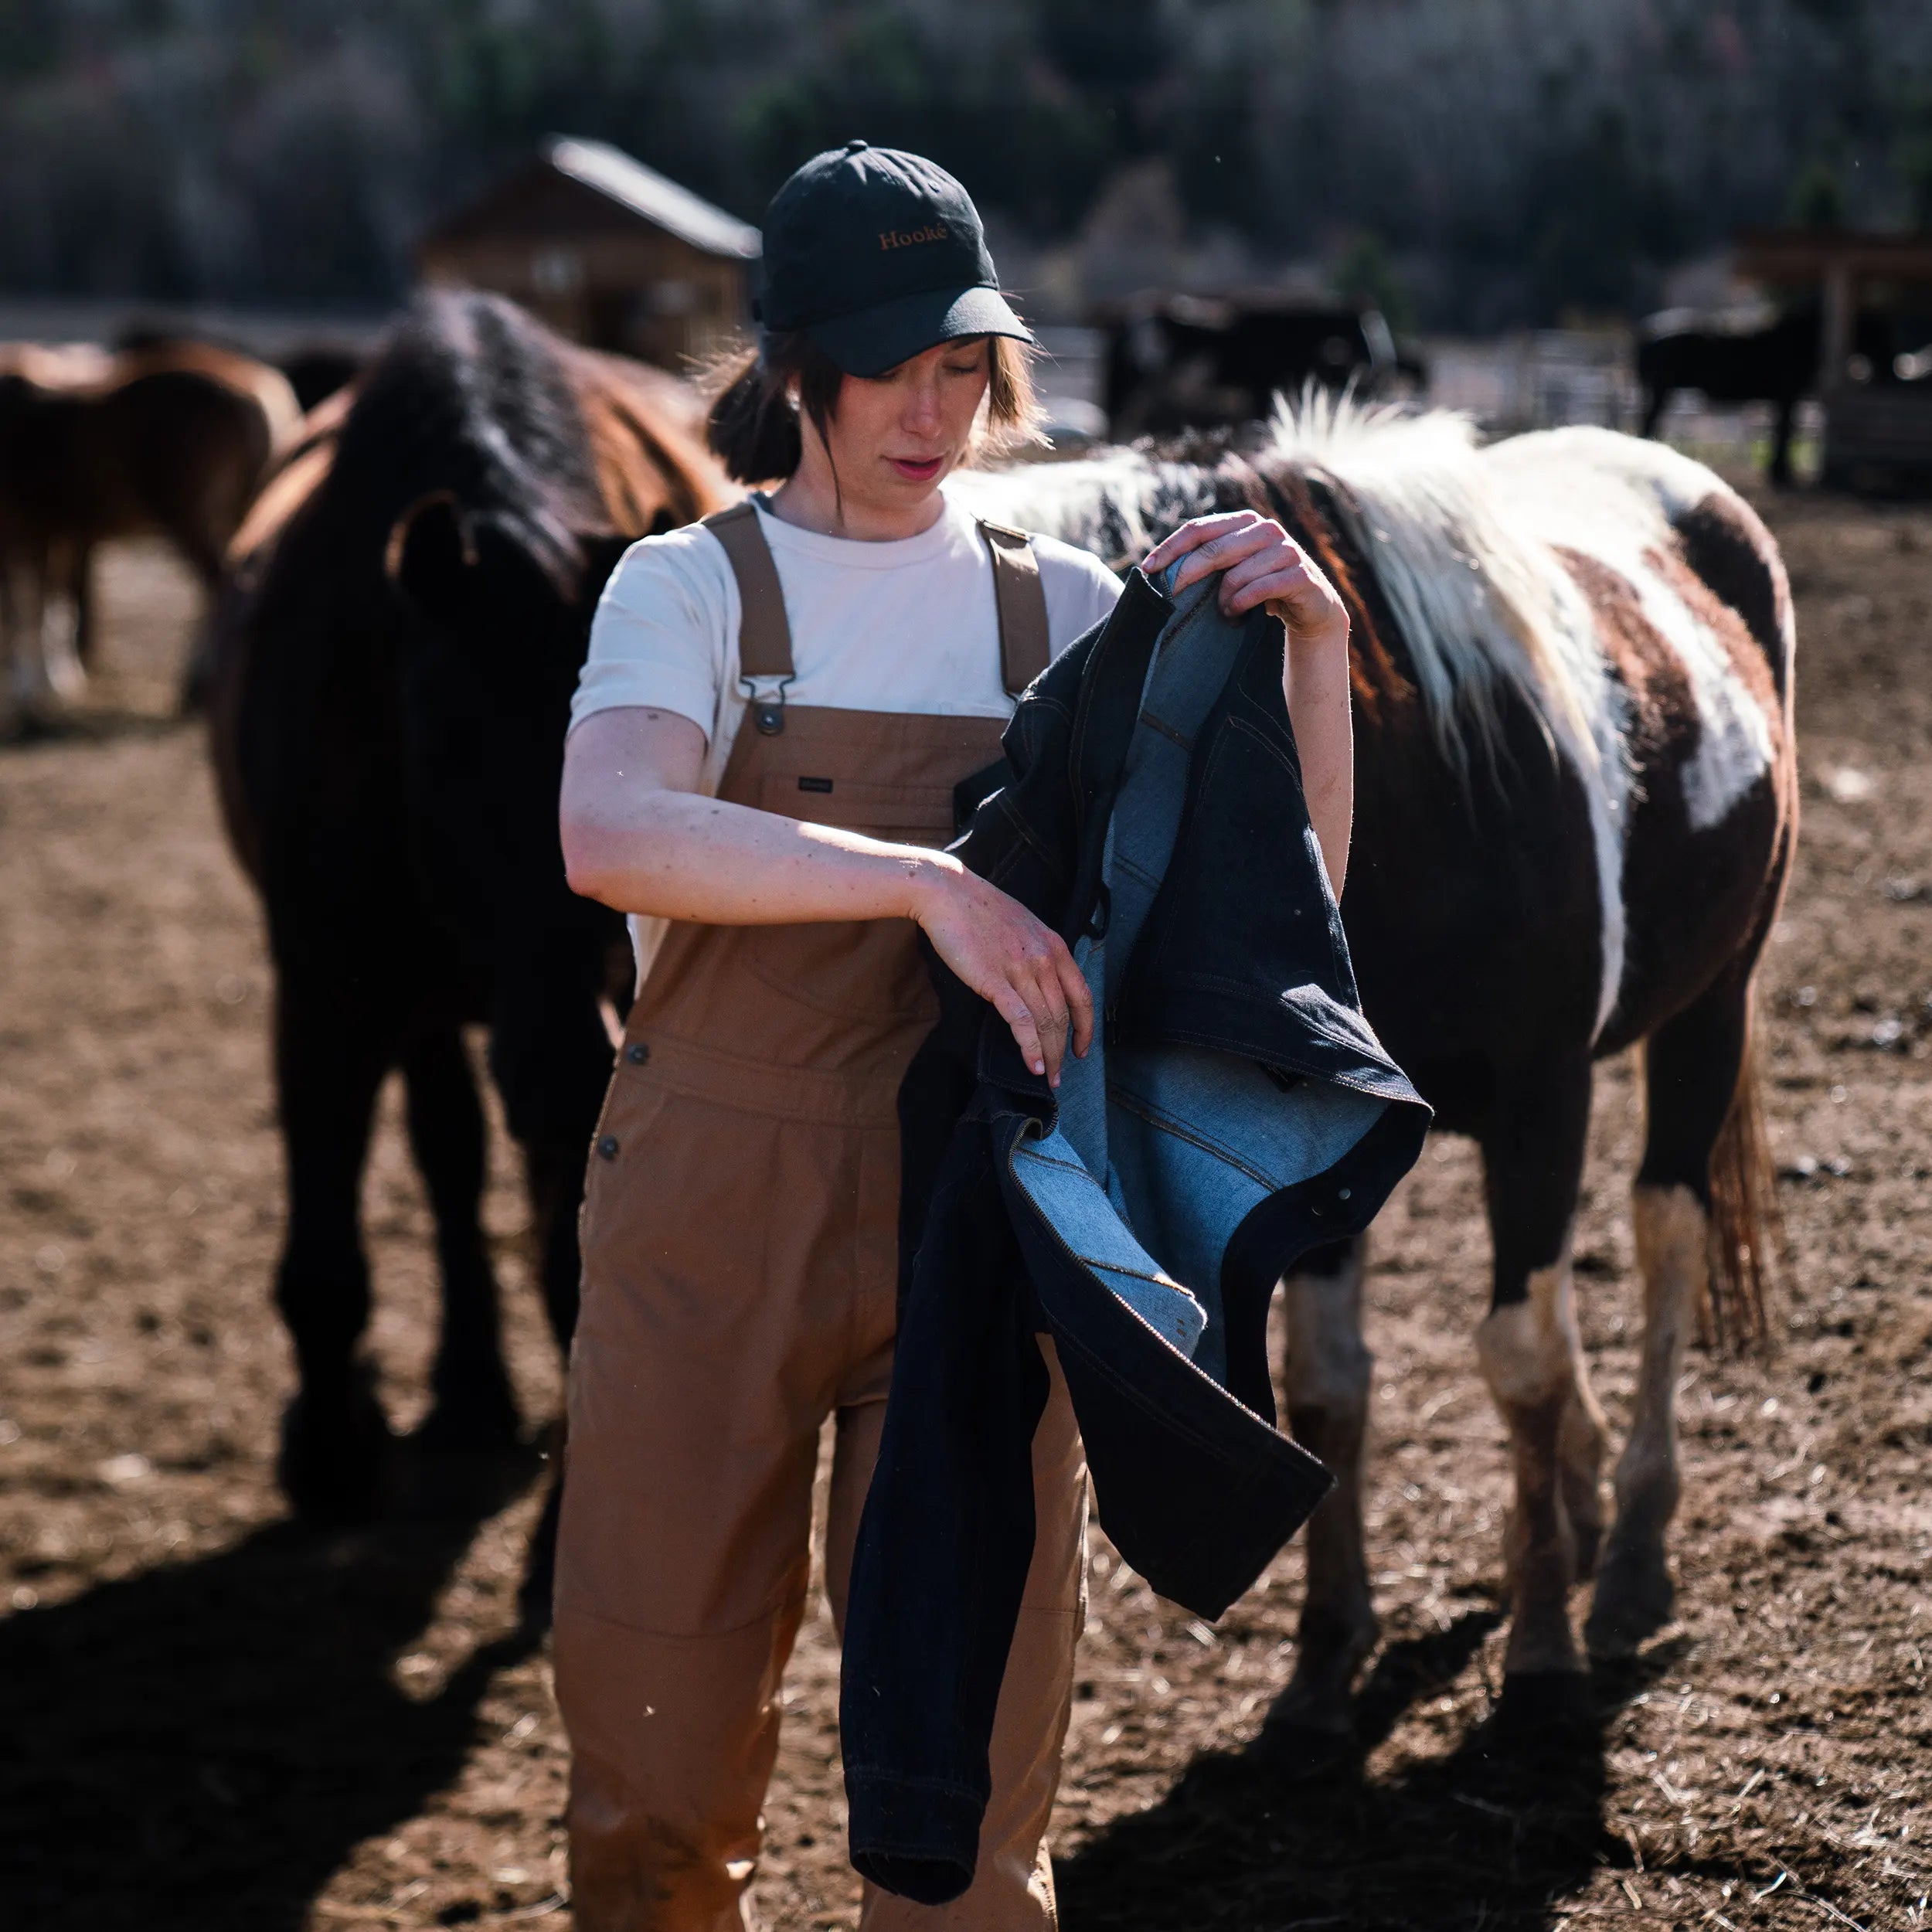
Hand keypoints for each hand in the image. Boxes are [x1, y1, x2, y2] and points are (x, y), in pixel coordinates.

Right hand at [909, 857, 1093, 1085]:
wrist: (948, 894)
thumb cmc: (979, 909)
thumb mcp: (1023, 925)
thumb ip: (1037, 952)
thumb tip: (1039, 980)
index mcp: (1055, 946)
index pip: (1082, 996)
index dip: (1086, 1028)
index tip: (1081, 1049)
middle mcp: (1045, 960)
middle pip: (1062, 1016)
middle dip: (1064, 1050)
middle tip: (1058, 1074)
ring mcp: (1022, 970)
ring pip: (1045, 1023)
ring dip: (1049, 1055)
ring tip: (1046, 1076)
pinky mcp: (995, 981)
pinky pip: (1021, 1021)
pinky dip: (1030, 1047)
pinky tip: (1033, 1065)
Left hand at [1142, 510, 1348, 650]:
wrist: (1310, 608)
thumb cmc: (1261, 589)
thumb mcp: (1233, 571)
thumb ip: (1208, 562)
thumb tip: (1157, 571)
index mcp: (1244, 522)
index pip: (1199, 528)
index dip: (1170, 547)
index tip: (1147, 568)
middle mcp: (1266, 529)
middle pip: (1214, 549)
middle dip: (1187, 573)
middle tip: (1170, 594)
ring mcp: (1286, 550)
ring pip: (1237, 573)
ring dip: (1222, 599)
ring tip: (1222, 611)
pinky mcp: (1300, 574)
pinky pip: (1259, 589)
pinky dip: (1242, 604)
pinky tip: (1236, 614)